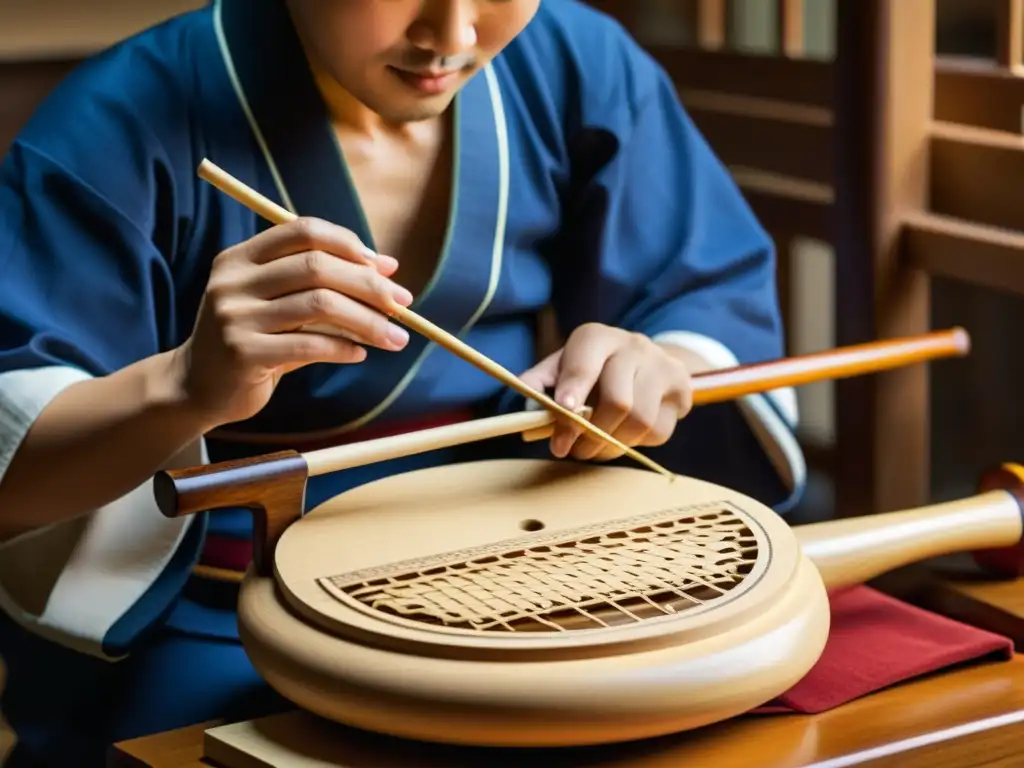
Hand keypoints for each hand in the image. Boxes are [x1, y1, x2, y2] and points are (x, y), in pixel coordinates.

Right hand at [173, 217, 412, 426]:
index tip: (384, 266)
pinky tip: (361, 353)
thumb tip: (387, 268)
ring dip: (368, 320)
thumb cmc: (253, 341)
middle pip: (317, 267)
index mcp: (241, 258)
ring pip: (319, 305)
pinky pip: (309, 344)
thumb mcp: (279, 304)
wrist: (197, 388)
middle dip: (369, 284)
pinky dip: (344, 347)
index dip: (349, 243)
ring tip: (396, 336)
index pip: (303, 231)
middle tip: (405, 302)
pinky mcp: (242, 353)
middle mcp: (233, 281)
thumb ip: (321, 284)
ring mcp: (234, 317)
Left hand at [519, 323, 693, 460]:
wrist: (642, 359)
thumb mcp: (561, 368)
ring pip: (641, 421)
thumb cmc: (591, 369)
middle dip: (591, 434)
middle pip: (618, 401)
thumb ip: (540, 385)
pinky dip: (636, 443)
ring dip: (612, 445)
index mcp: (595, 338)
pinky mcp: (681, 388)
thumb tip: (525, 408)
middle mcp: (632, 346)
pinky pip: (659, 431)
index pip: (585, 363)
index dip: (573, 389)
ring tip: (594, 449)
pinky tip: (623, 436)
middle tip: (573, 451)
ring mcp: (661, 366)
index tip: (563, 413)